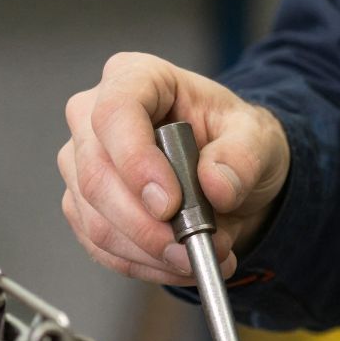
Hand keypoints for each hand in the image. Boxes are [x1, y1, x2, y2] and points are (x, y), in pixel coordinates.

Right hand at [59, 51, 290, 284]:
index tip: (169, 203)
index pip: (115, 113)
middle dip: (147, 225)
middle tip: (193, 246)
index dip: (135, 161)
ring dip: (149, 251)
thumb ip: (242, 156)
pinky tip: (177, 263)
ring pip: (95, 219)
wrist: (226, 171)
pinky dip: (142, 263)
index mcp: (135, 78)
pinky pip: (100, 246)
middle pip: (95, 174)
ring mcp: (82, 162)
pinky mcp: (83, 205)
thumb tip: (216, 186)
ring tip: (199, 256)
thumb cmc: (232, 138)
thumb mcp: (257, 137)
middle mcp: (95, 116)